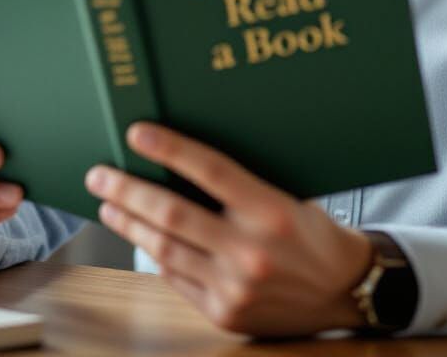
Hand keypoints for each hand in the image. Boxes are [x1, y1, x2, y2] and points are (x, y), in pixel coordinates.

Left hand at [84, 123, 373, 337]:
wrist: (347, 291)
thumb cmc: (313, 233)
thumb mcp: (286, 195)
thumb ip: (240, 184)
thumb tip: (182, 159)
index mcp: (270, 210)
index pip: (208, 169)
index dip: (168, 149)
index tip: (136, 133)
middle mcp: (250, 249)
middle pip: (172, 212)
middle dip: (127, 190)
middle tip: (99, 174)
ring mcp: (235, 286)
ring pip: (165, 247)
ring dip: (129, 224)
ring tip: (108, 204)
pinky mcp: (225, 313)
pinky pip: (176, 278)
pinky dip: (155, 254)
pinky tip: (140, 237)